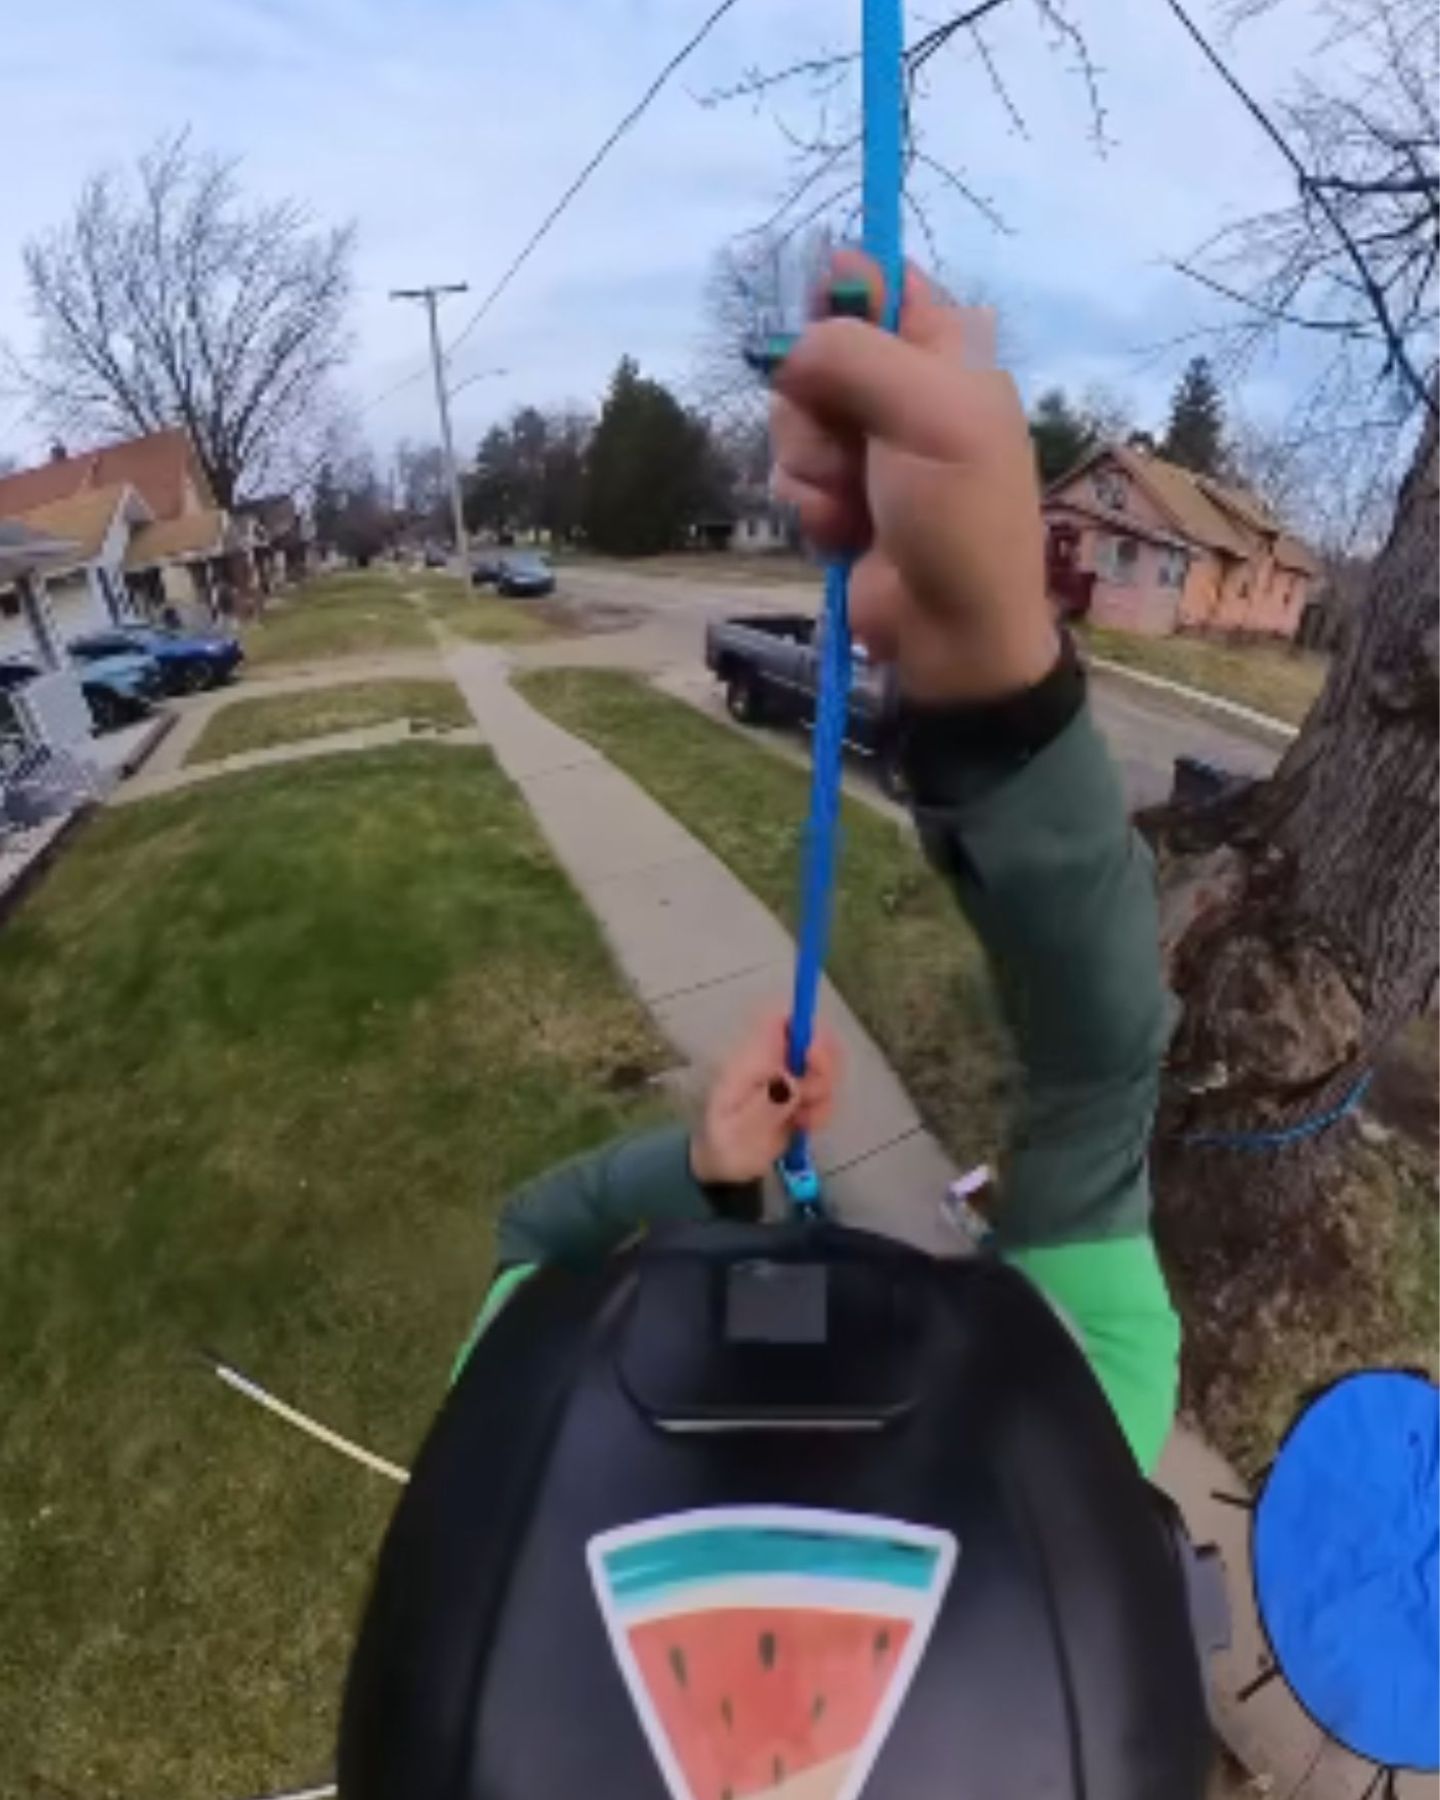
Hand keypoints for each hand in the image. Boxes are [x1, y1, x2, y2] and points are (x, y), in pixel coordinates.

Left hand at [690, 1012, 841, 1187]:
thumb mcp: (739, 1130)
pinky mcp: (800, 1097)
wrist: (726, 1169)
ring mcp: (788, 1078)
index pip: (781, 1020)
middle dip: (824, 1069)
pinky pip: (826, 1093)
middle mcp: (772, 1062)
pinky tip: (804, 1127)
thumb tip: (793, 1080)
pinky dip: (822, 1111)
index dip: (805, 1028)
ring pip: (825, 1069)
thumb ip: (766, 1104)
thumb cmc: (724, 1145)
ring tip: (802, 1121)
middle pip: (814, 1040)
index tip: (813, 1059)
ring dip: (823, 1096)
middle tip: (810, 1099)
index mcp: (751, 1060)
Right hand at [770, 252, 1058, 703]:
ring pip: (794, 419)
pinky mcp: (840, 500)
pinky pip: (792, 477)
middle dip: (813, 404)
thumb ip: (855, 355)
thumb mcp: (927, 414)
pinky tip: (843, 533)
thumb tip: (789, 346)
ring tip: (852, 503)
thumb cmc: (959, 516)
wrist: (953, 632)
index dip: (842, 295)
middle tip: (847, 444)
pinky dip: (810, 507)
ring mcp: (869, 450)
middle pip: (817, 353)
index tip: (818, 323)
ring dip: (810, 466)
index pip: (883, 284)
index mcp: (947, 353)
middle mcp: (905, 392)